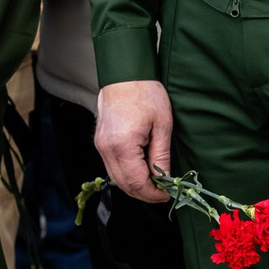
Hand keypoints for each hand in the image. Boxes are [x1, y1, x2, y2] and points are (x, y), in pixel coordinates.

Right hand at [95, 80, 174, 201]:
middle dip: (144, 194)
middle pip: (124, 185)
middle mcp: (107, 149)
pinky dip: (126, 174)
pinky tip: (141, 171)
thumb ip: (161, 156)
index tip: (168, 194)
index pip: (137, 183)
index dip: (154, 194)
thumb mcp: (162, 125)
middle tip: (163, 193)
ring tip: (154, 183)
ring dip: (135, 185)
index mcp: (123, 145)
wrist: (124, 73)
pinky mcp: (100, 142)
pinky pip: (112, 167)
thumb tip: (166, 180)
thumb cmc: (145, 93)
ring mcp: (100, 146)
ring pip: (116, 178)